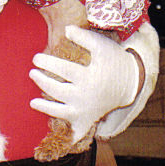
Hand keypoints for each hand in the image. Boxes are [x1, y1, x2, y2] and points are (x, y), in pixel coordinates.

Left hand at [29, 25, 140, 144]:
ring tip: (33, 101)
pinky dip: (65, 135)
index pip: (62, 69)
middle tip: (32, 72)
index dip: (46, 63)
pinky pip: (75, 131)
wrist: (132, 82)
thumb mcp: (101, 45)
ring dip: (45, 108)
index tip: (35, 58)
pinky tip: (55, 136)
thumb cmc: (114, 60)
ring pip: (60, 112)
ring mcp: (86, 110)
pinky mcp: (88, 119)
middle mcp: (86, 96)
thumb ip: (83, 36)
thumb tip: (66, 29)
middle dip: (41, 81)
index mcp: (89, 77)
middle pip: (57, 90)